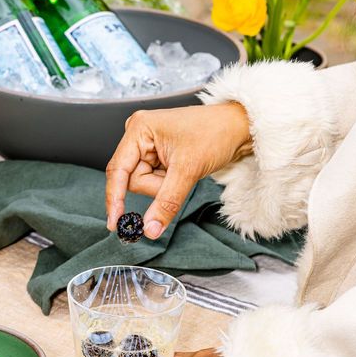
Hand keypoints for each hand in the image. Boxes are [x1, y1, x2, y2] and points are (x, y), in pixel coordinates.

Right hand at [105, 103, 252, 239]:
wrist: (241, 128)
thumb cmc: (216, 133)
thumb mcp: (188, 170)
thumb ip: (166, 202)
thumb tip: (150, 228)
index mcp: (139, 129)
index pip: (118, 170)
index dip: (114, 198)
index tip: (114, 222)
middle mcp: (138, 135)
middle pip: (132, 179)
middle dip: (156, 186)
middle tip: (179, 177)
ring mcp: (147, 146)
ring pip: (144, 183)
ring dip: (164, 185)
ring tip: (185, 170)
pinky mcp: (157, 155)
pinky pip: (154, 180)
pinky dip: (169, 183)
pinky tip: (183, 170)